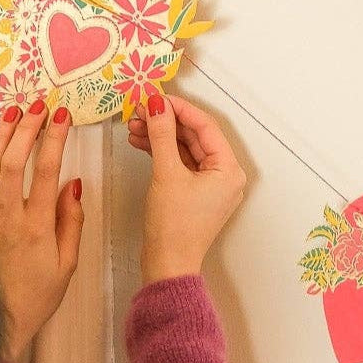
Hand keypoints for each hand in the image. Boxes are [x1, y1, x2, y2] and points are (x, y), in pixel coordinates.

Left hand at [0, 102, 85, 360]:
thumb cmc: (33, 299)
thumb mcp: (66, 266)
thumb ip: (71, 223)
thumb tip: (73, 186)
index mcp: (37, 226)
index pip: (48, 169)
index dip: (54, 137)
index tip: (62, 116)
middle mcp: (8, 217)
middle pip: (15, 160)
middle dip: (26, 127)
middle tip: (37, 104)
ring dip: (1, 137)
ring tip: (11, 113)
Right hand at [125, 93, 246, 281]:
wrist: (167, 265)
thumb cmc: (174, 225)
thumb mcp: (166, 173)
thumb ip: (162, 135)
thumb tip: (156, 104)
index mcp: (229, 169)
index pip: (206, 126)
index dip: (180, 108)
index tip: (156, 97)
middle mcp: (225, 174)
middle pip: (195, 136)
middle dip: (166, 122)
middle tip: (140, 110)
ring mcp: (210, 184)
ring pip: (185, 149)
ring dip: (160, 136)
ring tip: (134, 125)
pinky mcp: (194, 192)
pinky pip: (180, 163)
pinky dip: (161, 152)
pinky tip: (140, 141)